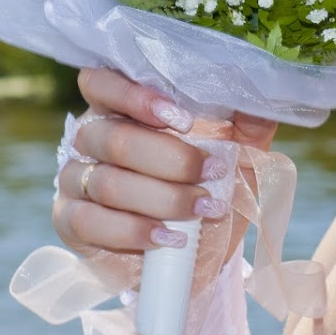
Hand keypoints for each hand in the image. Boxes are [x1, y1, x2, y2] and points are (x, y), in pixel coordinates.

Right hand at [53, 68, 278, 259]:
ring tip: (204, 208)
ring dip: (163, 198)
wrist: (197, 253)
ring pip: (107, 182)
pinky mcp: (70, 221)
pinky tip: (168, 237)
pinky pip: (91, 222)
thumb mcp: (239, 154)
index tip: (181, 119)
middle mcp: (91, 136)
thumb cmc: (209, 188)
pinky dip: (134, 231)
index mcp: (121, 106)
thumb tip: (265, 91)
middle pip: (113, 138)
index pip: (101, 82)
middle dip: (170, 160)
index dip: (134, 96)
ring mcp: (75, 178)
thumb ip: (249, 122)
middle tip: (213, 172)